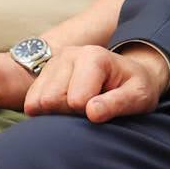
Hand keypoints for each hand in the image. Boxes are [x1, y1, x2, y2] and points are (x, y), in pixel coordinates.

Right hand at [24, 43, 169, 121]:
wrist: (127, 76)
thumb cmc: (134, 88)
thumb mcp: (138, 97)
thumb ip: (117, 104)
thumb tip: (91, 112)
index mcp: (93, 57)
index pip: (75, 101)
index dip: (89, 113)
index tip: (103, 106)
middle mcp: (69, 55)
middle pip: (51, 101)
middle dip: (68, 113)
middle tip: (89, 107)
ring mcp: (53, 63)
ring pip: (37, 103)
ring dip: (56, 113)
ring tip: (79, 105)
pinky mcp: (43, 74)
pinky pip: (31, 102)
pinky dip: (45, 112)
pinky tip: (64, 107)